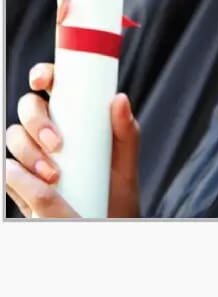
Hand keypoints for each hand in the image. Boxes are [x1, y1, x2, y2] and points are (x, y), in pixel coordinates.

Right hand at [5, 63, 141, 217]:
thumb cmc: (116, 187)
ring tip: (54, 174)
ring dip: (28, 152)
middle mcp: (50, 130)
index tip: (43, 80)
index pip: (52, 84)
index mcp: (75, 115)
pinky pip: (6, 169)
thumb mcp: (125, 159)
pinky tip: (34, 182)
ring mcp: (33, 153)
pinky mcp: (20, 179)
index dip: (42, 74)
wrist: (105, 222)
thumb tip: (119, 98)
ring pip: (13, 137)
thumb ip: (126, 131)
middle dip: (36, 121)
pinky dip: (14, 173)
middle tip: (57, 143)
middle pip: (27, 108)